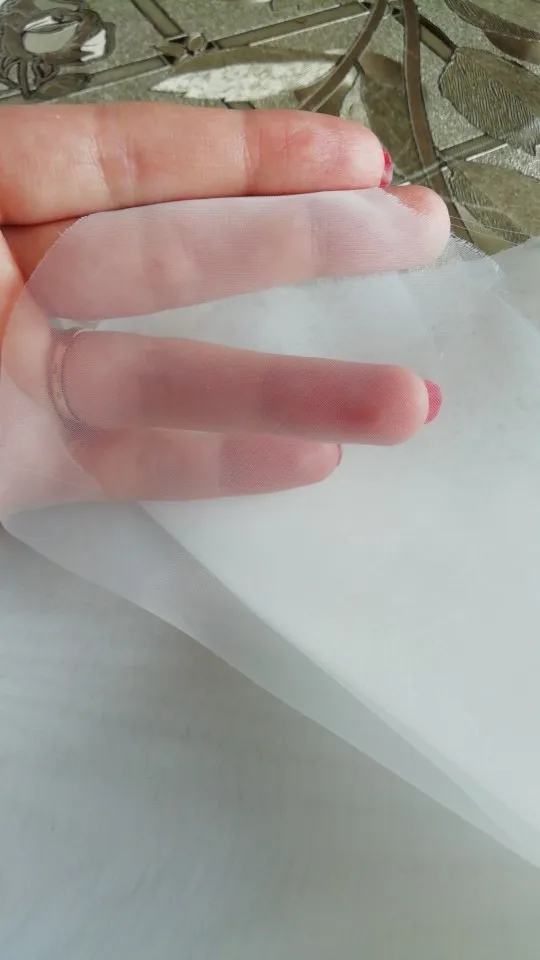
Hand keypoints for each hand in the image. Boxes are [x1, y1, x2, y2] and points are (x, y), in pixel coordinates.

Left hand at [0, 104, 448, 501]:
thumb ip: (8, 175)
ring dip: (291, 392)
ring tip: (402, 399)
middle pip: (177, 257)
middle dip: (303, 245)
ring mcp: (22, 381)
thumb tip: (94, 162)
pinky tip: (306, 458)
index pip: (125, 161)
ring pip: (170, 376)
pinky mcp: (23, 468)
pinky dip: (212, 463)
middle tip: (411, 239)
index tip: (354, 164)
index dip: (243, 159)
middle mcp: (15, 285)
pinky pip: (129, 463)